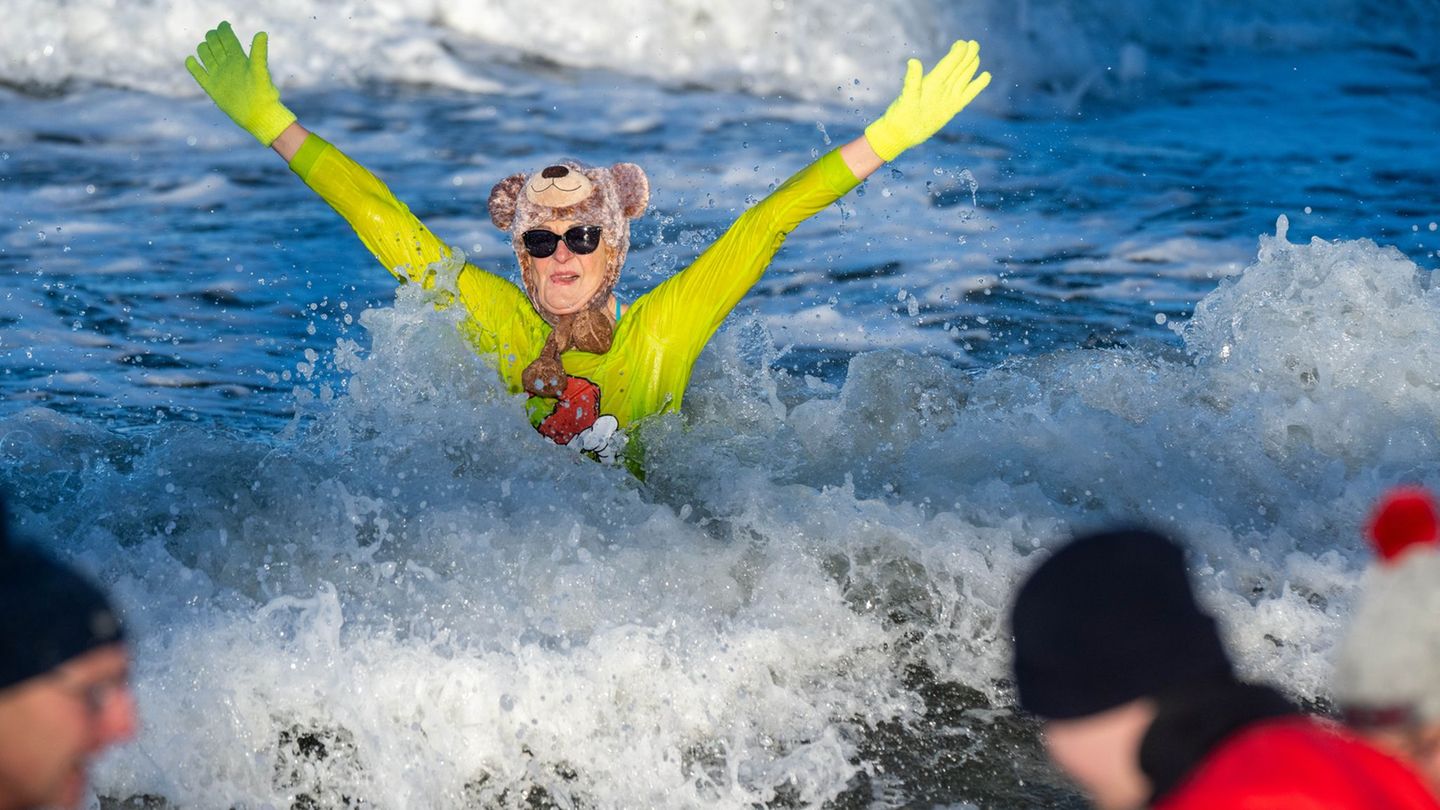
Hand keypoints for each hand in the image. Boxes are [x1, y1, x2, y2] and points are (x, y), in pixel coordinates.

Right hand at [185, 21, 295, 145]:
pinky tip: (191, 60)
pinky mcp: (212, 87)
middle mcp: (228, 64)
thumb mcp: (260, 71)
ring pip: (206, 55)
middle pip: (215, 43)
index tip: (224, 25)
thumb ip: (259, 53)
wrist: (258, 116)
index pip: (228, 38)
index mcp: (239, 58)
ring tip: (206, 49)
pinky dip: (193, 66)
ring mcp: (219, 75)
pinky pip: (198, 73)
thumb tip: (262, 33)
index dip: (224, 30)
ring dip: (203, 49)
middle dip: (212, 37)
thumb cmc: (263, 94)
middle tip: (214, 37)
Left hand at [864, 39, 991, 161]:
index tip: (962, 43)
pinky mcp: (953, 107)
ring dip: (970, 65)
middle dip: (966, 55)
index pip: (948, 64)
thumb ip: (913, 80)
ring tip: (976, 54)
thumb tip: (913, 61)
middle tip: (973, 43)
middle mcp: (942, 87)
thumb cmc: (901, 115)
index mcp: (932, 82)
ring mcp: (949, 96)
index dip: (956, 54)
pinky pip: (969, 93)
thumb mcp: (908, 97)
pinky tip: (985, 76)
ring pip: (964, 77)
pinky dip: (977, 85)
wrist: (902, 133)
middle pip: (958, 68)